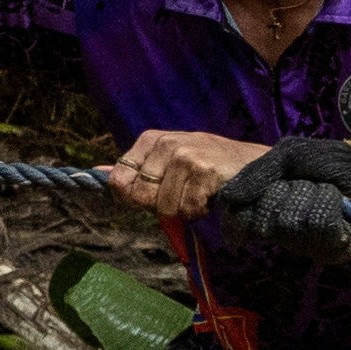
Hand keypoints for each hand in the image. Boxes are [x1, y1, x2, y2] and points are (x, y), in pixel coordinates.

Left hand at [107, 129, 265, 218]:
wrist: (254, 163)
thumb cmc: (207, 165)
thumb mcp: (168, 159)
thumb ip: (134, 167)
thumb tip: (95, 172)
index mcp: (150, 139)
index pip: (118, 181)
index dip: (132, 199)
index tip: (153, 197)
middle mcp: (165, 143)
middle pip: (139, 197)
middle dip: (160, 206)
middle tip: (181, 194)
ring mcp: (184, 155)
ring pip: (165, 207)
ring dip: (184, 209)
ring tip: (199, 192)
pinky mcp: (203, 170)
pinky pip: (188, 209)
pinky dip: (200, 210)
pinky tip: (211, 195)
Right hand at [206, 135, 350, 263]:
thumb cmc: (333, 165)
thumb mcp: (291, 155)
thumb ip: (258, 172)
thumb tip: (229, 199)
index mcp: (263, 207)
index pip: (234, 217)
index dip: (245, 204)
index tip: (265, 190)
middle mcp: (278, 230)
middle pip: (262, 217)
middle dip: (286, 190)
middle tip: (305, 185)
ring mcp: (302, 243)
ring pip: (290, 220)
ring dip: (312, 195)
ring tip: (327, 193)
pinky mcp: (328, 250)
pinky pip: (319, 224)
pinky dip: (331, 204)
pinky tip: (340, 206)